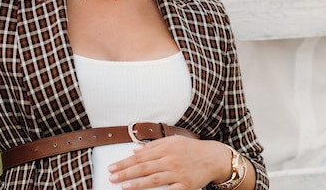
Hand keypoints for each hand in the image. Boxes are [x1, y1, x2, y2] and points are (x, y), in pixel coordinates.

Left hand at [108, 136, 229, 189]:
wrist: (213, 157)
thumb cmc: (192, 149)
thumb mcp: (173, 141)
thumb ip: (154, 145)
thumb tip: (135, 150)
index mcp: (166, 148)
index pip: (140, 156)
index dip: (125, 162)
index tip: (113, 167)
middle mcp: (171, 160)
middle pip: (144, 167)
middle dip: (126, 173)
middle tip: (112, 177)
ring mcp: (178, 174)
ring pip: (153, 179)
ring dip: (137, 183)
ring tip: (123, 186)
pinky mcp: (185, 186)